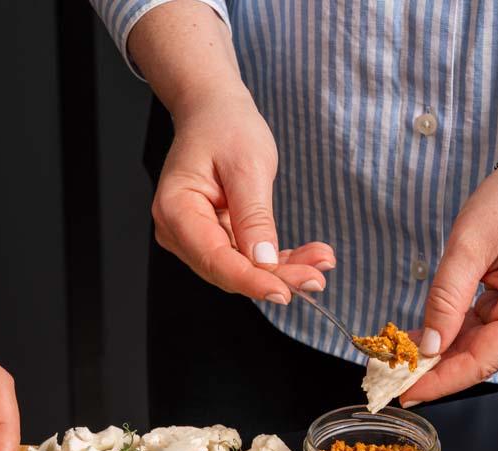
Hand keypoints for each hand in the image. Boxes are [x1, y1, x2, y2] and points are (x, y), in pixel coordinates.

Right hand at [152, 90, 335, 302]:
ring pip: (240, 269)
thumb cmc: (225, 126)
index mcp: (176, 210)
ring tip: (320, 262)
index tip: (285, 291)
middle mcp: (178, 232)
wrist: (213, 111)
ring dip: (282, 270)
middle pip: (228, 271)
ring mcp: (194, 239)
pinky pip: (245, 259)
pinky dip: (277, 261)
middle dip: (274, 277)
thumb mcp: (247, 165)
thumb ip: (254, 217)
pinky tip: (308, 258)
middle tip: (316, 278)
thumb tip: (264, 261)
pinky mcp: (213, 239)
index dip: (251, 280)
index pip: (215, 259)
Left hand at [403, 163, 497, 403]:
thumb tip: (428, 347)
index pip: (481, 362)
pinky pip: (481, 332)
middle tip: (389, 378)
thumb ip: (446, 299)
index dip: (441, 382)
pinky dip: (450, 336)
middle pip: (479, 360)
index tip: (404, 393)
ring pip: (477, 349)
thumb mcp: (468, 246)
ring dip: (439, 355)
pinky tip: (419, 340)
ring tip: (397, 360)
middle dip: (434, 371)